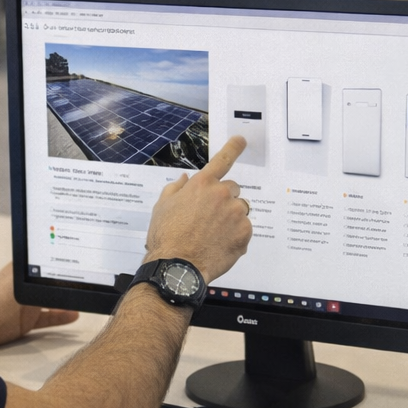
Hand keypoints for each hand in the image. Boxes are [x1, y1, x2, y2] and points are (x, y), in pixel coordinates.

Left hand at [0, 263, 78, 347]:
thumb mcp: (22, 283)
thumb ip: (42, 281)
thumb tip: (60, 276)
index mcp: (25, 270)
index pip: (49, 264)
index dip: (64, 264)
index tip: (80, 264)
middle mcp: (28, 286)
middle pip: (53, 284)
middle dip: (68, 284)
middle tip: (87, 284)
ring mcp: (28, 305)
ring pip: (53, 302)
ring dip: (67, 301)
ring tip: (84, 298)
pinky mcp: (28, 321)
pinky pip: (49, 319)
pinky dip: (61, 317)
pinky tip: (74, 315)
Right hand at [143, 136, 252, 281]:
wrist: (177, 266)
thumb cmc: (166, 237)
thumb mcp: (162, 207)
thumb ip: (176, 188)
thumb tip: (185, 178)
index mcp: (202, 184)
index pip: (222, 159)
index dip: (233, 148)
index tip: (242, 140)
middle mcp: (222, 194)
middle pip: (233, 189)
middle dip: (224, 199)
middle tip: (210, 218)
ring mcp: (235, 213)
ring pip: (240, 210)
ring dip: (231, 218)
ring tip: (213, 234)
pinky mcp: (245, 232)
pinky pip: (244, 229)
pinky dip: (235, 236)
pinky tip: (219, 244)